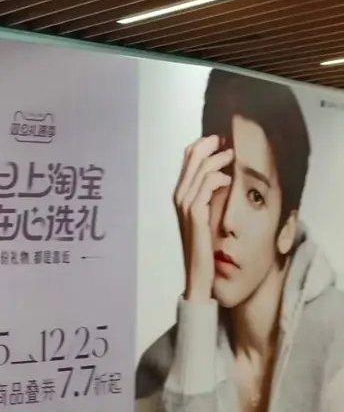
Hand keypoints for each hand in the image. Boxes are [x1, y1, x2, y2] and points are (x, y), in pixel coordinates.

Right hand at [173, 136, 233, 301]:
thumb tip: (222, 172)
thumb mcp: (207, 214)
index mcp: (181, 194)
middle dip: (210, 146)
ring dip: (218, 160)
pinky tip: (229, 180)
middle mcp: (179, 197)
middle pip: (192, 159)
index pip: (186, 159)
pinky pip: (206, 187)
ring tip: (231, 158)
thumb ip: (209, 194)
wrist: (199, 271)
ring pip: (200, 171)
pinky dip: (217, 179)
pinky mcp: (195, 214)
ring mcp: (185, 206)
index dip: (201, 145)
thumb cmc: (205, 244)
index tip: (220, 139)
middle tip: (228, 143)